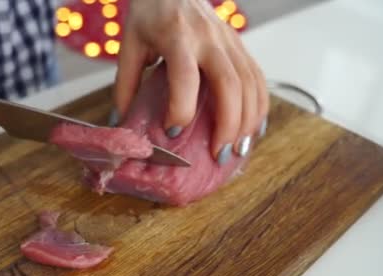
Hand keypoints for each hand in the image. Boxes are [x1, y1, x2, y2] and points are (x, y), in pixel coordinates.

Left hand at [114, 0, 268, 162]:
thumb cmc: (149, 14)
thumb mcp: (130, 44)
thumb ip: (125, 84)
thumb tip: (122, 124)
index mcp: (177, 36)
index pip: (185, 76)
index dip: (181, 108)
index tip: (173, 131)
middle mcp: (209, 38)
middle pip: (230, 84)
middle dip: (228, 124)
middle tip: (218, 154)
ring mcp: (229, 40)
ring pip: (251, 83)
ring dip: (248, 120)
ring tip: (238, 149)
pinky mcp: (240, 44)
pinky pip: (257, 77)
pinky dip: (259, 106)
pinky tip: (253, 128)